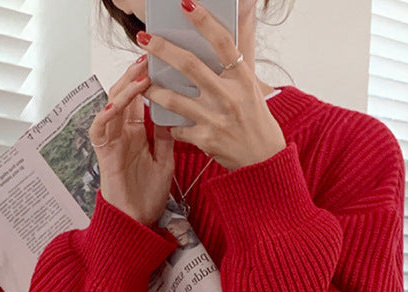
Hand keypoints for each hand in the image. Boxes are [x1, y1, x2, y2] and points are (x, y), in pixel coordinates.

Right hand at [88, 57, 174, 225]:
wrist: (138, 222)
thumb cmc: (149, 196)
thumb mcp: (165, 161)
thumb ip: (165, 137)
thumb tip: (173, 110)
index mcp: (136, 133)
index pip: (138, 99)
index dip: (146, 80)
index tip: (160, 62)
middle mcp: (122, 134)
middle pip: (124, 96)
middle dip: (135, 76)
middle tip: (149, 58)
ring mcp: (112, 143)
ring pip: (111, 106)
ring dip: (124, 89)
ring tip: (139, 75)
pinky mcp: (104, 155)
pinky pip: (99, 129)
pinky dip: (105, 115)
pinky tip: (117, 104)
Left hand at [139, 2, 285, 171]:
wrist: (263, 160)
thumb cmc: (256, 120)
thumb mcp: (252, 87)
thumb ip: (238, 59)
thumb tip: (243, 15)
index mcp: (242, 79)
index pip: (222, 42)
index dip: (204, 21)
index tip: (186, 4)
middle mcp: (229, 96)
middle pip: (189, 65)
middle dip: (162, 49)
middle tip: (144, 38)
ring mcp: (216, 119)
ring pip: (174, 98)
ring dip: (154, 89)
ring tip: (144, 83)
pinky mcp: (206, 140)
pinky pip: (178, 127)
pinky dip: (172, 124)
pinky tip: (169, 121)